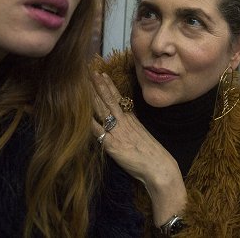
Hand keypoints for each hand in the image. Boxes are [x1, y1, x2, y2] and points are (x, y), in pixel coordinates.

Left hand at [91, 72, 186, 224]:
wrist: (158, 166)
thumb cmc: (152, 154)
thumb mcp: (142, 135)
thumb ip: (131, 127)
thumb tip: (123, 123)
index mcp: (132, 120)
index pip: (118, 98)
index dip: (109, 86)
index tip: (102, 75)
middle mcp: (124, 123)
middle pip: (109, 100)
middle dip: (98, 85)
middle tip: (90, 72)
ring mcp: (118, 132)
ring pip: (103, 110)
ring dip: (92, 97)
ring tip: (83, 85)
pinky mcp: (112, 145)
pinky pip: (98, 131)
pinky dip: (89, 122)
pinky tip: (80, 115)